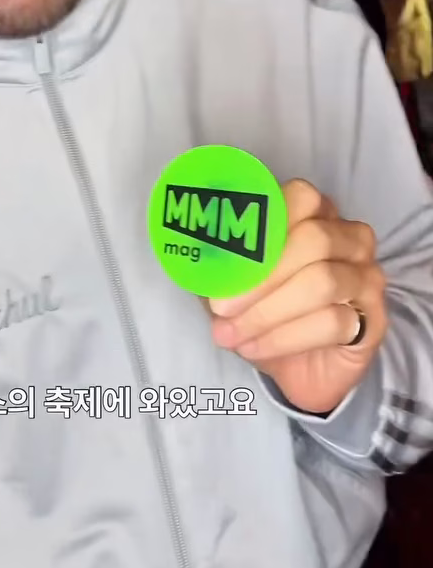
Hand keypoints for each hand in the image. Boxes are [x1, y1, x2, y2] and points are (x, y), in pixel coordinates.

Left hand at [208, 180, 387, 414]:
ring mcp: (367, 276)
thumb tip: (194, 245)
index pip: (299, 197)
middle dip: (259, 277)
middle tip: (220, 307)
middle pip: (312, 240)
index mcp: (315, 214)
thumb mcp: (232, 282)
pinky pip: (334, 322)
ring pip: (322, 282)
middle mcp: (349, 237)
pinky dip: (284, 337)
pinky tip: (254, 348)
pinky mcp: (374, 318)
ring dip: (267, 312)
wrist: (300, 370)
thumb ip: (219, 260)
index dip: (261, 226)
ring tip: (231, 334)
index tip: (221, 259)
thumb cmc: (266, 313)